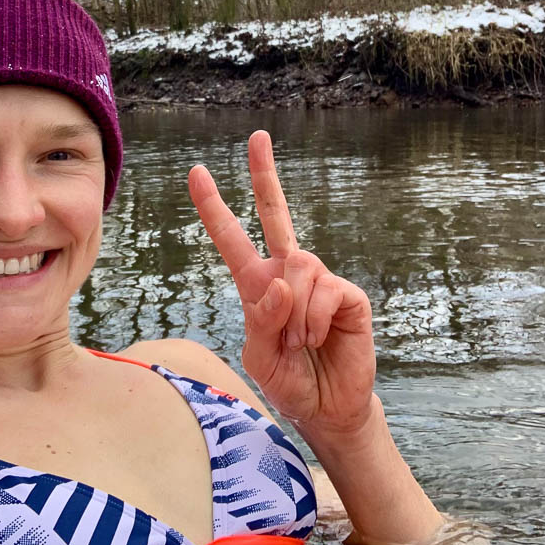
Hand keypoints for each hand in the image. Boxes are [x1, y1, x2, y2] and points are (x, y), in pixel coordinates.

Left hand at [188, 130, 375, 434]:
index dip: (214, 207)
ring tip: (299, 341)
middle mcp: (287, 273)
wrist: (327, 408)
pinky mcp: (347, 294)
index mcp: (257, 284)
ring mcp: (319, 280)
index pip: (232, 238)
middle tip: (257, 136)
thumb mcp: (259, 357)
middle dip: (264, 175)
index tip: (197, 173)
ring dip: (294, 313)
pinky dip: (314, 318)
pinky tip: (318, 337)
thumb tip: (281, 280)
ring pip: (298, 267)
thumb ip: (261, 319)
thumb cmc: (288, 380)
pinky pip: (324, 289)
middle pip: (275, 214)